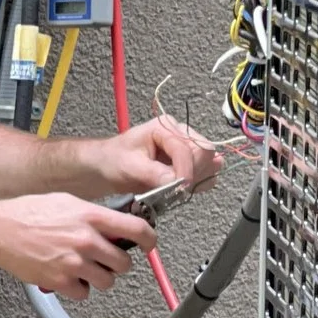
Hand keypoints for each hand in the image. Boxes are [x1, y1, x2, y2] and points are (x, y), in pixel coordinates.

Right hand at [0, 193, 154, 299]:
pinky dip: (78, 289)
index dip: (149, 240)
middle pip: (124, 263)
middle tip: (107, 259)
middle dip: (117, 263)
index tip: (149, 244)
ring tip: (84, 268)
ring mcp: (74, 262)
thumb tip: (115, 225)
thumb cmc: (28, 214)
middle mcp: (86, 240)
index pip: (136, 229)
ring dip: (99, 278)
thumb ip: (94, 215)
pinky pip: (84, 293)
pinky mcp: (61, 281)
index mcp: (90, 216)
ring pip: (107, 281)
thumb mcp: (68, 202)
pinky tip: (68, 276)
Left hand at [89, 116, 223, 198]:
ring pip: (209, 163)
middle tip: (177, 189)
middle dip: (194, 173)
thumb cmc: (114, 161)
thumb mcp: (130, 167)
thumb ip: (154, 174)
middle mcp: (180, 133)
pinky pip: (206, 172)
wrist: (107, 167)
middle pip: (204, 152)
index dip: (186, 170)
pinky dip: (199, 183)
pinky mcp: (189, 162)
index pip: (188, 148)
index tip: (180, 190)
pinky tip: (182, 189)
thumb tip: (177, 182)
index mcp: (165, 127)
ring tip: (176, 189)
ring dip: (197, 179)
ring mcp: (186, 147)